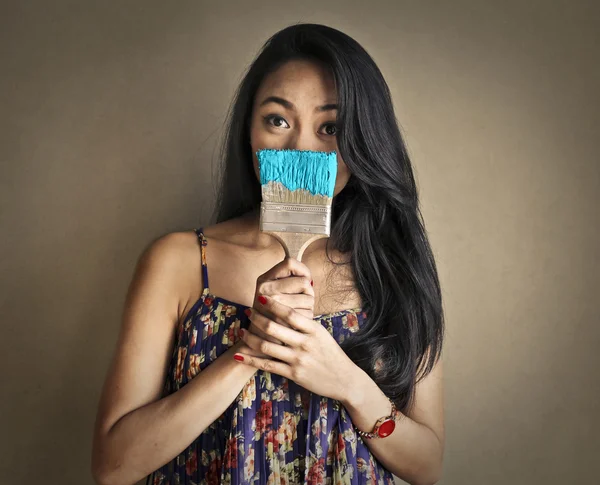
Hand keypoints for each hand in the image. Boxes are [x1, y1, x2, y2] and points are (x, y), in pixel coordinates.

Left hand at [234, 293, 356, 402]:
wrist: (344, 379)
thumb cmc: (331, 353)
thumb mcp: (322, 334)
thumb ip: (305, 323)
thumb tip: (285, 308)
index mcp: (313, 329)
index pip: (289, 313)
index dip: (272, 304)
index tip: (260, 297)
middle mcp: (305, 343)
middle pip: (274, 328)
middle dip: (257, 318)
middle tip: (247, 312)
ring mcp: (298, 359)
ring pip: (267, 346)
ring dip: (250, 338)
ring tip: (241, 331)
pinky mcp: (293, 374)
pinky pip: (267, 365)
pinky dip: (251, 360)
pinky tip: (239, 356)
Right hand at [247, 257, 313, 345]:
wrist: (259, 341)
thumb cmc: (272, 313)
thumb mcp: (271, 291)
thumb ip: (287, 280)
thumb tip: (309, 280)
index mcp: (263, 280)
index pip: (290, 262)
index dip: (302, 270)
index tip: (303, 281)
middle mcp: (266, 289)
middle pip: (304, 282)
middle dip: (308, 292)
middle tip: (300, 301)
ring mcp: (274, 305)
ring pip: (309, 298)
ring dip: (309, 306)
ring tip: (297, 312)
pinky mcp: (284, 320)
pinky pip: (308, 312)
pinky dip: (307, 317)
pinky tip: (297, 322)